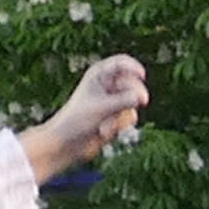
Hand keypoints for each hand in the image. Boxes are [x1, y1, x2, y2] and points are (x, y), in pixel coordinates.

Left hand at [25, 51, 150, 183]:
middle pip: (132, 83)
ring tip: (106, 127)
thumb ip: (124, 101)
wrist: (66, 144)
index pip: (121, 63)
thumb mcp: (101, 108)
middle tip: (142, 101)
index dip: (133, 67)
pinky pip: (129, 117)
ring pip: (133, 103)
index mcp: (98, 75)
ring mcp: (112, 101)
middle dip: (135, 94)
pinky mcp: (115, 117)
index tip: (142, 75)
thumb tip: (142, 97)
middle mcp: (107, 86)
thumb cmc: (76, 121)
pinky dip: (120, 126)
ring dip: (122, 117)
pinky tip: (105, 133)